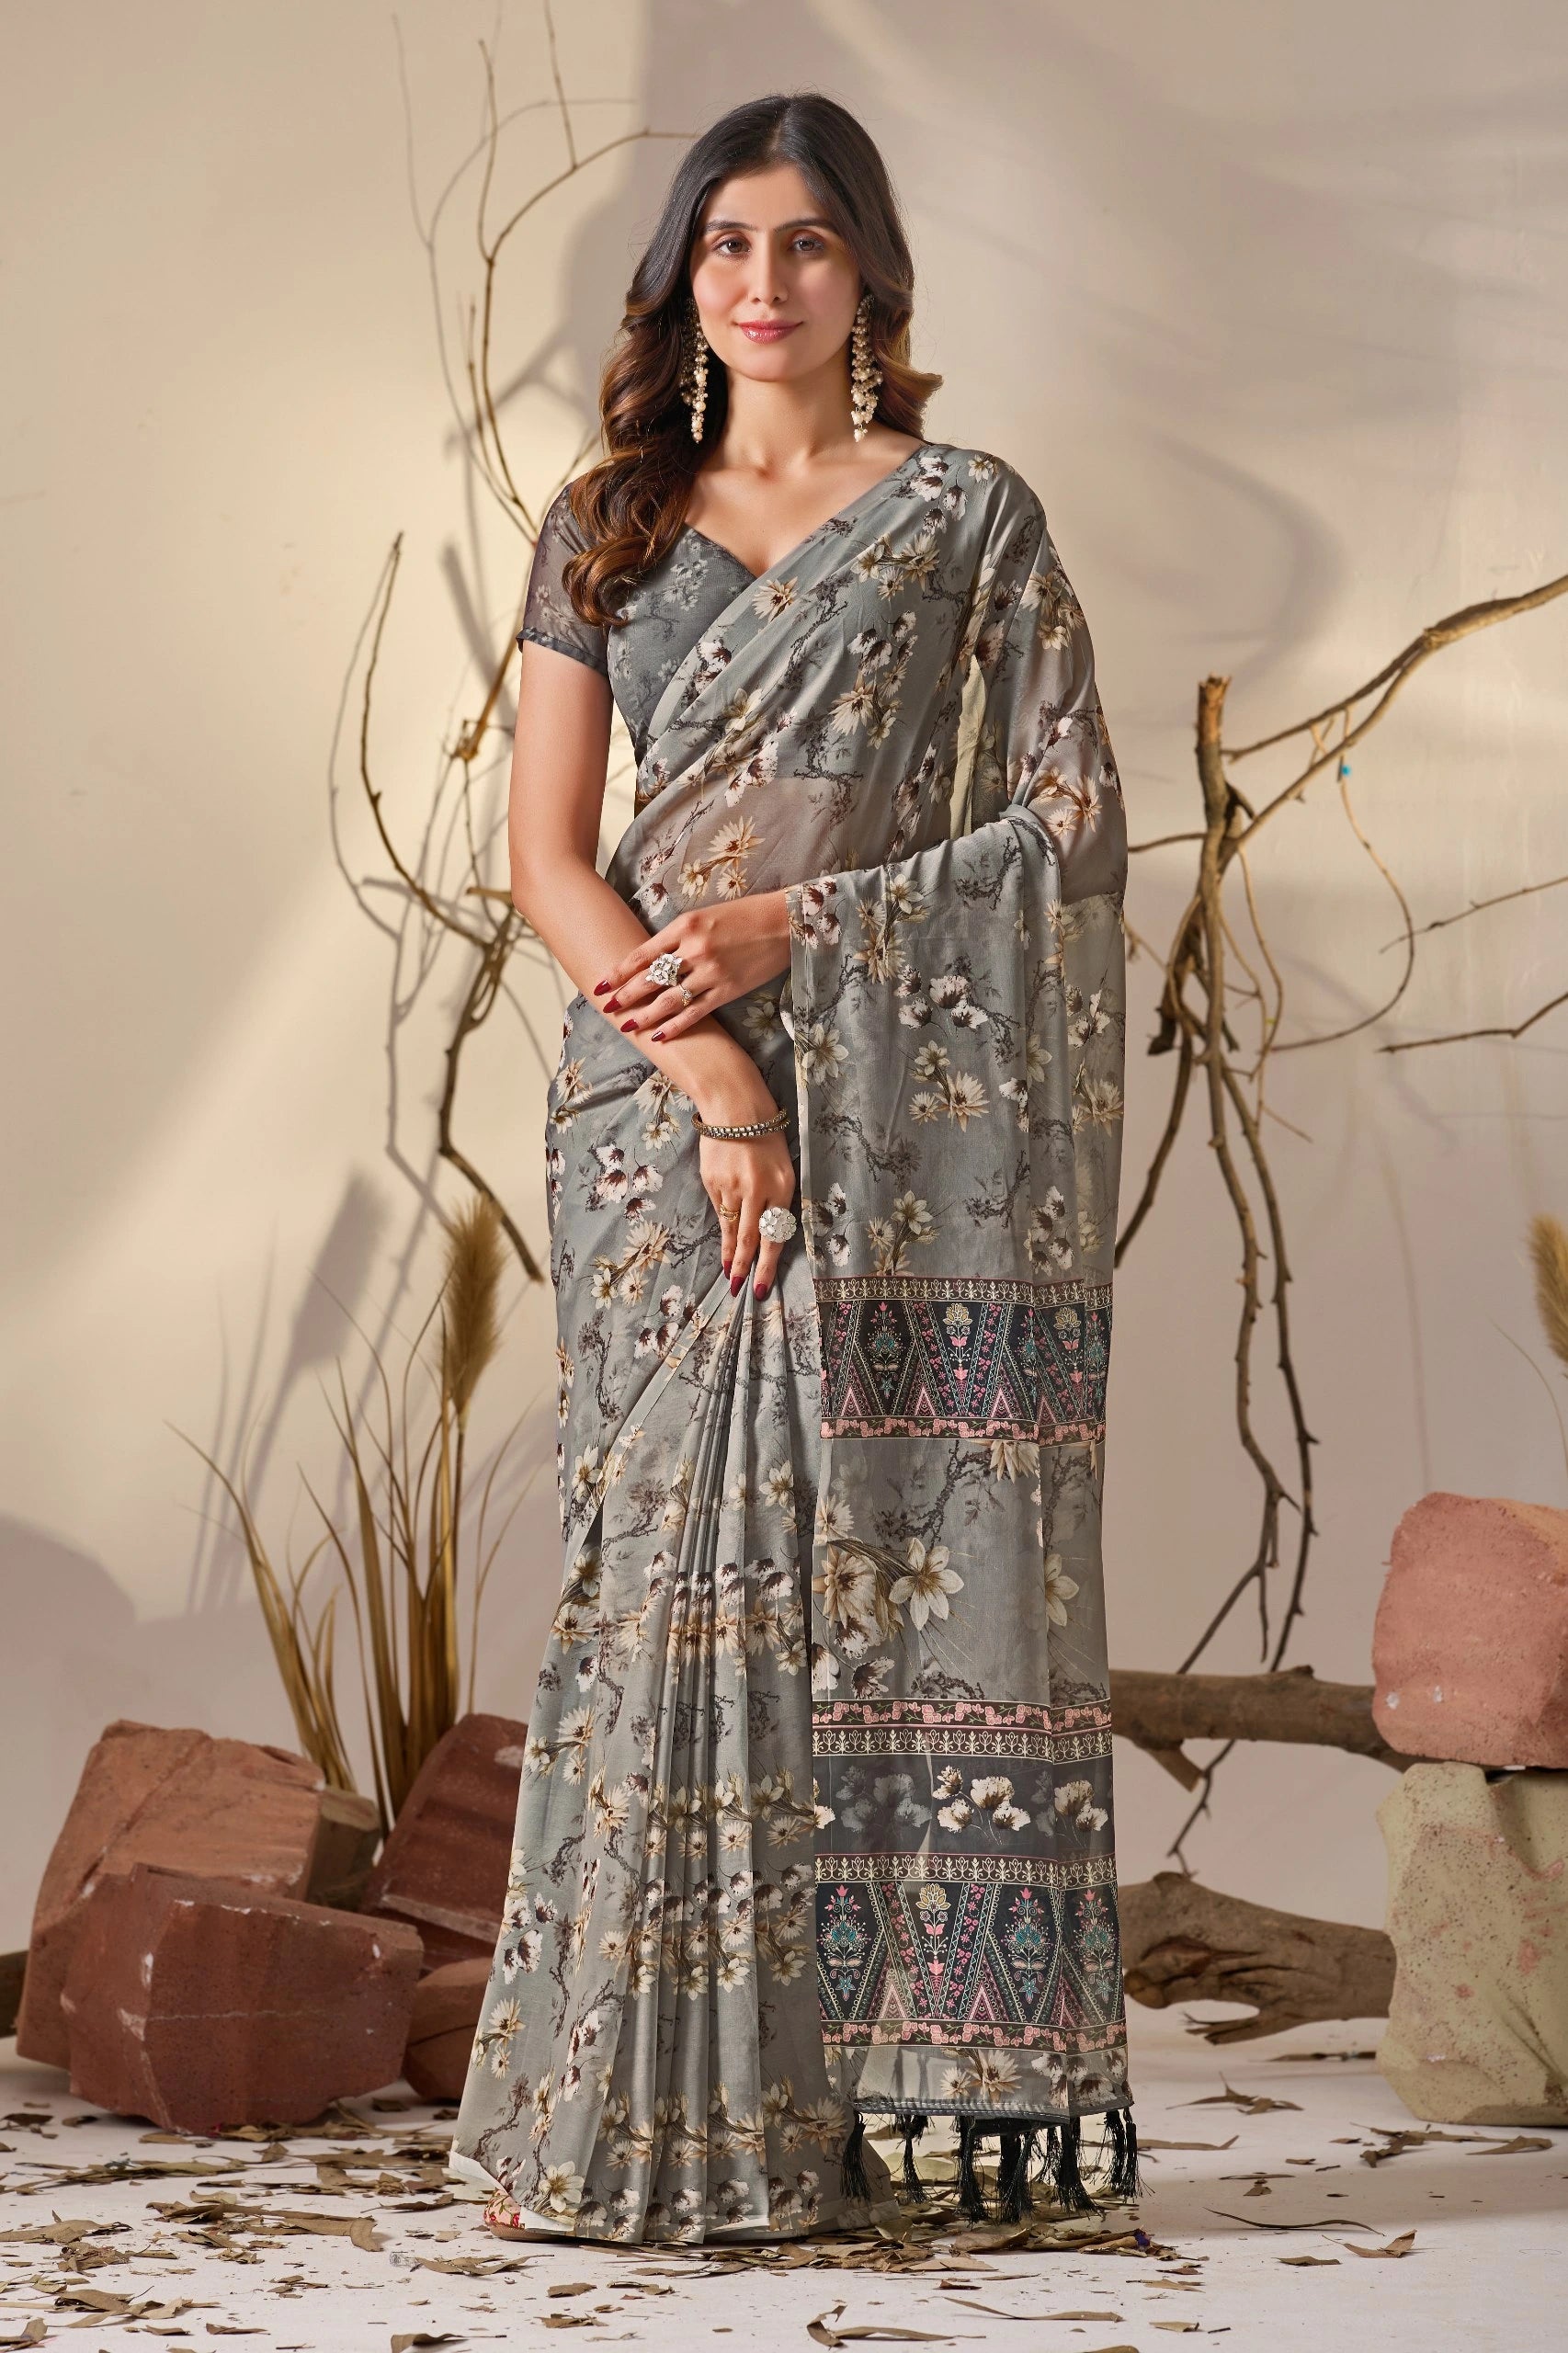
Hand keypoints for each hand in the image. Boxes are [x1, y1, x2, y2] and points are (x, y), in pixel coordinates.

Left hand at [594, 894, 790, 1042]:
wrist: (785, 923)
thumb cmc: (745, 915)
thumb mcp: (705, 915)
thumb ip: (678, 935)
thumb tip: (652, 958)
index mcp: (685, 926)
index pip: (643, 953)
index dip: (619, 971)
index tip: (601, 983)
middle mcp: (694, 950)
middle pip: (650, 978)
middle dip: (625, 994)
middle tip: (605, 1006)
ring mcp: (711, 972)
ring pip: (669, 999)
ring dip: (645, 1014)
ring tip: (626, 1024)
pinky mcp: (727, 990)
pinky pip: (695, 1012)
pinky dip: (675, 1025)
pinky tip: (659, 1034)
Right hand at [700, 1126, 797, 1300]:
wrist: (735, 1108)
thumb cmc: (767, 1138)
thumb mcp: (783, 1168)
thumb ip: (777, 1200)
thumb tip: (766, 1234)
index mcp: (781, 1187)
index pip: (774, 1235)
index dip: (767, 1265)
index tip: (760, 1287)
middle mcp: (756, 1190)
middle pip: (748, 1239)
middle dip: (744, 1267)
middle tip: (739, 1290)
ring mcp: (731, 1187)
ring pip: (730, 1228)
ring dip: (729, 1254)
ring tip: (729, 1273)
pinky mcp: (712, 1182)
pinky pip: (719, 1210)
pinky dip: (722, 1226)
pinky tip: (723, 1239)